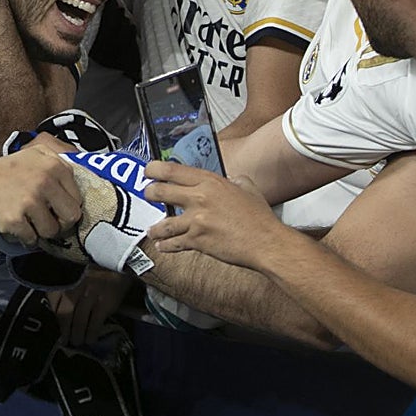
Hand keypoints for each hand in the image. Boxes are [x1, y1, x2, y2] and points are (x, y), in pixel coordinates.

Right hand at [0, 145, 82, 244]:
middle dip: (60, 223)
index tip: (56, 208)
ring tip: (28, 220)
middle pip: (71, 218)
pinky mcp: (15, 220)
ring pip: (51, 231)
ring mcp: (29, 202)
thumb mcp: (36, 154)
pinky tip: (16, 224)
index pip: (77, 199)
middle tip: (48, 221)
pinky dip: (25, 237)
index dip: (67, 207)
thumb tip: (84, 181)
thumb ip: (60, 162)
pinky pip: (31, 240)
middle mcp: (45, 182)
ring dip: (41, 231)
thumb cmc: (7, 170)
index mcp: (54, 166)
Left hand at [47, 267, 132, 345]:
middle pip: (65, 311)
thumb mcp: (81, 269)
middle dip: (64, 328)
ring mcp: (92, 293)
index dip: (54, 313)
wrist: (124, 260)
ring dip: (77, 334)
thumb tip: (60, 305)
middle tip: (65, 339)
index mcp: (69, 275)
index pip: (54, 297)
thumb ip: (70, 283)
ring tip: (77, 341)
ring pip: (79, 319)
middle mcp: (78, 284)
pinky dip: (91, 333)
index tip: (56, 322)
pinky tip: (91, 339)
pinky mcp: (106, 302)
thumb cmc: (100, 266)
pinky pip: (95, 322)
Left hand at [144, 161, 277, 269]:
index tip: (149, 171)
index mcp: (209, 181)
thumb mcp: (247, 187)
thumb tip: (229, 179)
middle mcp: (199, 198)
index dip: (153, 169)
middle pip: (159, 192)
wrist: (266, 242)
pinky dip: (165, 246)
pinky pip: (173, 243)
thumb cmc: (259, 218)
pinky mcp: (197, 241)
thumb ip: (234, 180)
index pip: (171, 170)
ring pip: (162, 224)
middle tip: (149, 196)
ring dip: (154, 228)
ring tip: (153, 230)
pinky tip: (163, 246)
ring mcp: (196, 220)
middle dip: (149, 194)